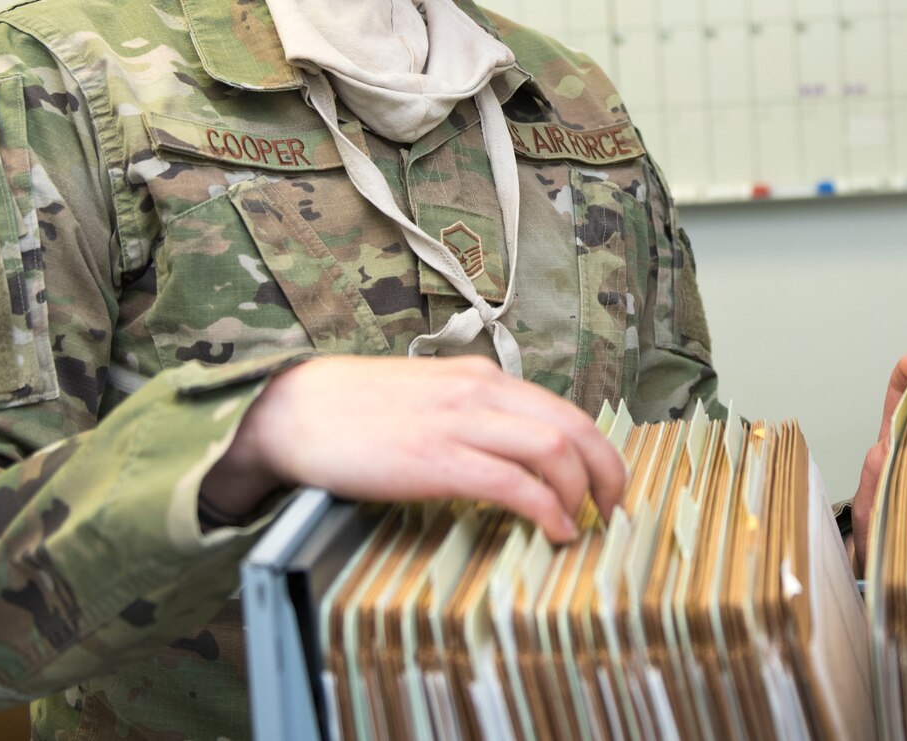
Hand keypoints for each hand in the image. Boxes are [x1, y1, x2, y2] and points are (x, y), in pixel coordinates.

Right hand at [200, 356, 625, 541]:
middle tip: (612, 509)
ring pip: (553, 449)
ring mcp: (460, 423)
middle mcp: (480, 391)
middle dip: (606, 471)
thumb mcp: (428, 397)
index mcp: (480, 377)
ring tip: (582, 523)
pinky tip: (551, 530)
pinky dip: (545, 508)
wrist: (294, 411)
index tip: (604, 484)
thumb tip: (510, 450)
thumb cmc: (354, 410)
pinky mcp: (437, 460)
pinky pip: (512, 483)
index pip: (563, 409)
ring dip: (580, 492)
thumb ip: (470, 414)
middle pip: (573, 426)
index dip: (597, 450)